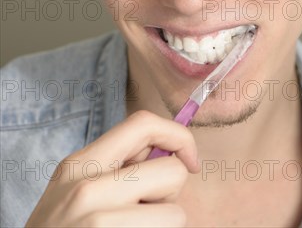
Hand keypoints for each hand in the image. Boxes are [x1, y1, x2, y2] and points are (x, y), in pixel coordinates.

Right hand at [25, 110, 199, 226]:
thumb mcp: (74, 187)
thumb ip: (115, 165)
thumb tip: (169, 149)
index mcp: (81, 163)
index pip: (143, 123)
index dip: (177, 135)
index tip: (188, 159)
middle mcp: (88, 188)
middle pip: (171, 171)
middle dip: (170, 192)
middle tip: (145, 209)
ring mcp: (99, 222)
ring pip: (176, 214)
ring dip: (164, 223)